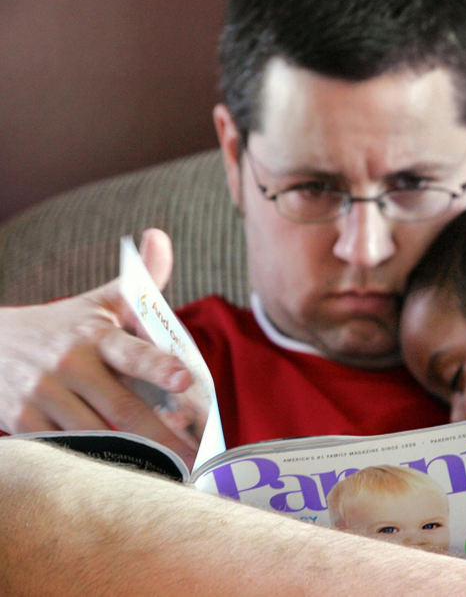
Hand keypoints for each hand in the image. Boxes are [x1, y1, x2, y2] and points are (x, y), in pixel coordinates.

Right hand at [0, 229, 197, 463]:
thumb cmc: (61, 326)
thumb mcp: (98, 301)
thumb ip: (139, 279)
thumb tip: (160, 236)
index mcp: (94, 333)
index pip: (131, 350)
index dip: (158, 364)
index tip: (185, 378)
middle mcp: (69, 364)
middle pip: (122, 407)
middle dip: (162, 435)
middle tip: (197, 457)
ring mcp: (43, 395)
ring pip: (97, 435)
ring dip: (133, 457)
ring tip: (170, 472)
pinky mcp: (22, 422)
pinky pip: (68, 449)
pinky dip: (97, 462)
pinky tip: (123, 474)